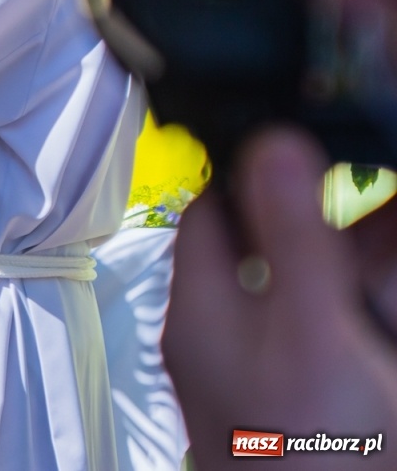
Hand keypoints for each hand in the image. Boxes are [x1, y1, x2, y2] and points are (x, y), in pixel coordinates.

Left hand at [165, 128, 396, 461]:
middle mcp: (229, 343)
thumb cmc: (318, 452)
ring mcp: (273, 380)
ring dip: (366, 266)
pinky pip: (342, 341)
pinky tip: (384, 313)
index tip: (319, 146)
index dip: (263, 173)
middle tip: (381, 184)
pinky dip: (370, 316)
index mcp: (206, 312)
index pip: (215, 212)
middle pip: (282, 252)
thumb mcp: (311, 330)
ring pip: (320, 297)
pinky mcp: (315, 411)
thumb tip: (270, 143)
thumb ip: (294, 238)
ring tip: (392, 236)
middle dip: (342, 224)